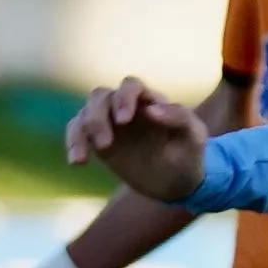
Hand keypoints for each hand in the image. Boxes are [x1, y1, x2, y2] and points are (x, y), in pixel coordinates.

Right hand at [67, 76, 210, 202]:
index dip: (124, 98)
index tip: (124, 121)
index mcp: (149, 100)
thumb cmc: (188, 153)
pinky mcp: (97, 140)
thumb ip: (179, 117)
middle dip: (98, 116)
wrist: (177, 181)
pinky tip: (77, 162)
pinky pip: (78, 133)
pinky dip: (73, 144)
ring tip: (83, 159)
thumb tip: (150, 109)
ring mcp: (109, 122)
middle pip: (101, 96)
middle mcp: (125, 106)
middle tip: (105, 144)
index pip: (130, 86)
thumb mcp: (193, 137)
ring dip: (81, 132)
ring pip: (85, 114)